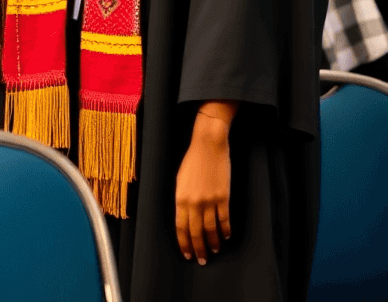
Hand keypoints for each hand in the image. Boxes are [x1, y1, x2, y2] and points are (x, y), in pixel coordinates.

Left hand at [175, 106, 233, 264]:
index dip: (184, 243)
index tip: (187, 254)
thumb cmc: (192, 161)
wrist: (208, 145)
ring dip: (213, 243)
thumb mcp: (180, 180)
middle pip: (195, 232)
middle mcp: (194, 202)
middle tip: (202, 260)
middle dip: (198, 249)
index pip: (180, 227)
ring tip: (215, 250)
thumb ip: (182, 200)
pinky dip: (225, 230)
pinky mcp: (223, 197)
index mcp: (180, 197)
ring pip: (211, 229)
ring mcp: (209, 200)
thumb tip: (185, 218)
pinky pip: (224, 219)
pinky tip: (226, 237)